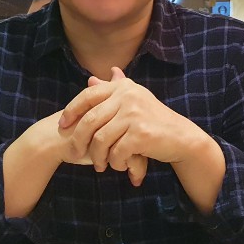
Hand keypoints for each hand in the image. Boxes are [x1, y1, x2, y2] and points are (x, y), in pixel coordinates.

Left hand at [59, 67, 207, 184]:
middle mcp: (128, 97)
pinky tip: (117, 165)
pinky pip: (116, 152)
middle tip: (74, 154)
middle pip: (90, 120)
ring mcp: (134, 115)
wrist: (181, 137)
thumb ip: (113, 88)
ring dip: (98, 156)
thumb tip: (90, 78)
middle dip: (78, 140)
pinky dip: (114, 162)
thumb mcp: (134, 99)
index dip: (72, 110)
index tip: (62, 124)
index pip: (88, 95)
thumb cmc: (154, 120)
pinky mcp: (140, 134)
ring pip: (100, 139)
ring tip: (100, 165)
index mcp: (124, 88)